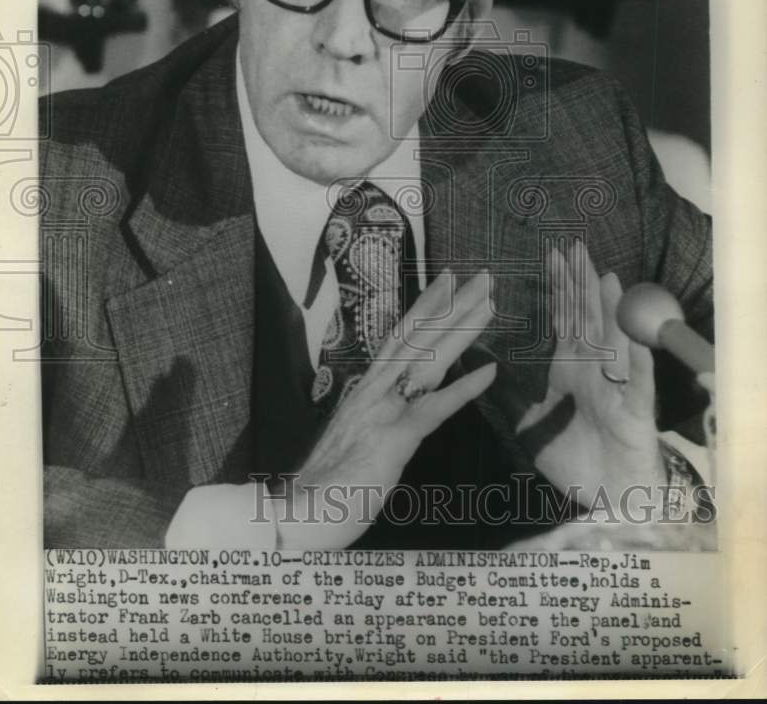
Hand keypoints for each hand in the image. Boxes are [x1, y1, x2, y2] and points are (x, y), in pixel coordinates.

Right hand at [273, 269, 495, 548]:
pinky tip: (490, 372)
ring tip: (489, 305)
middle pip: (418, 335)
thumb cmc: (331, 483)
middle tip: (484, 276)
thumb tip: (404, 402)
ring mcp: (382, 410)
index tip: (449, 280)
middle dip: (453, 303)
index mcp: (368, 388)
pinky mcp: (393, 439)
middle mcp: (373, 389)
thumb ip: (380, 414)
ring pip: (427, 358)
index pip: (402, 337)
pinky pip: (435, 408)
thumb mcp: (359, 438)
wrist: (301, 514)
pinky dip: (464, 388)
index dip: (427, 306)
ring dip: (462, 329)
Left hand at [515, 241, 664, 513]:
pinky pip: (637, 384)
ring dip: (612, 311)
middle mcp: (595, 370)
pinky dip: (639, 362)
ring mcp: (617, 387)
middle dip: (583, 283)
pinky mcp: (634, 413)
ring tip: (607, 279)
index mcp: (571, 367)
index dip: (561, 287)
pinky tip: (639, 339)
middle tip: (577, 246)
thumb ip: (512, 392)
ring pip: (615, 342)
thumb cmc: (573, 456)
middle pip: (589, 319)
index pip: (566, 318)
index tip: (554, 254)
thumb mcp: (531, 421)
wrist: (605, 497)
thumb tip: (481, 366)